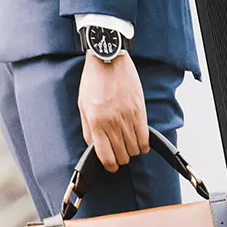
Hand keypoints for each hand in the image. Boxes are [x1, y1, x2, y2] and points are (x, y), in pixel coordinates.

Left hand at [78, 51, 149, 172]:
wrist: (108, 59)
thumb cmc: (93, 81)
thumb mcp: (82, 106)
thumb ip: (88, 129)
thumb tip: (94, 147)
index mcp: (96, 123)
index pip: (106, 156)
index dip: (110, 167)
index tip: (112, 167)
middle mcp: (112, 123)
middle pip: (122, 155)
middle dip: (121, 160)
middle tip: (120, 156)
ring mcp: (127, 117)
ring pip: (134, 149)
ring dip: (132, 152)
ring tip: (129, 148)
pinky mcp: (139, 111)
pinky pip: (144, 137)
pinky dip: (143, 145)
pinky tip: (140, 144)